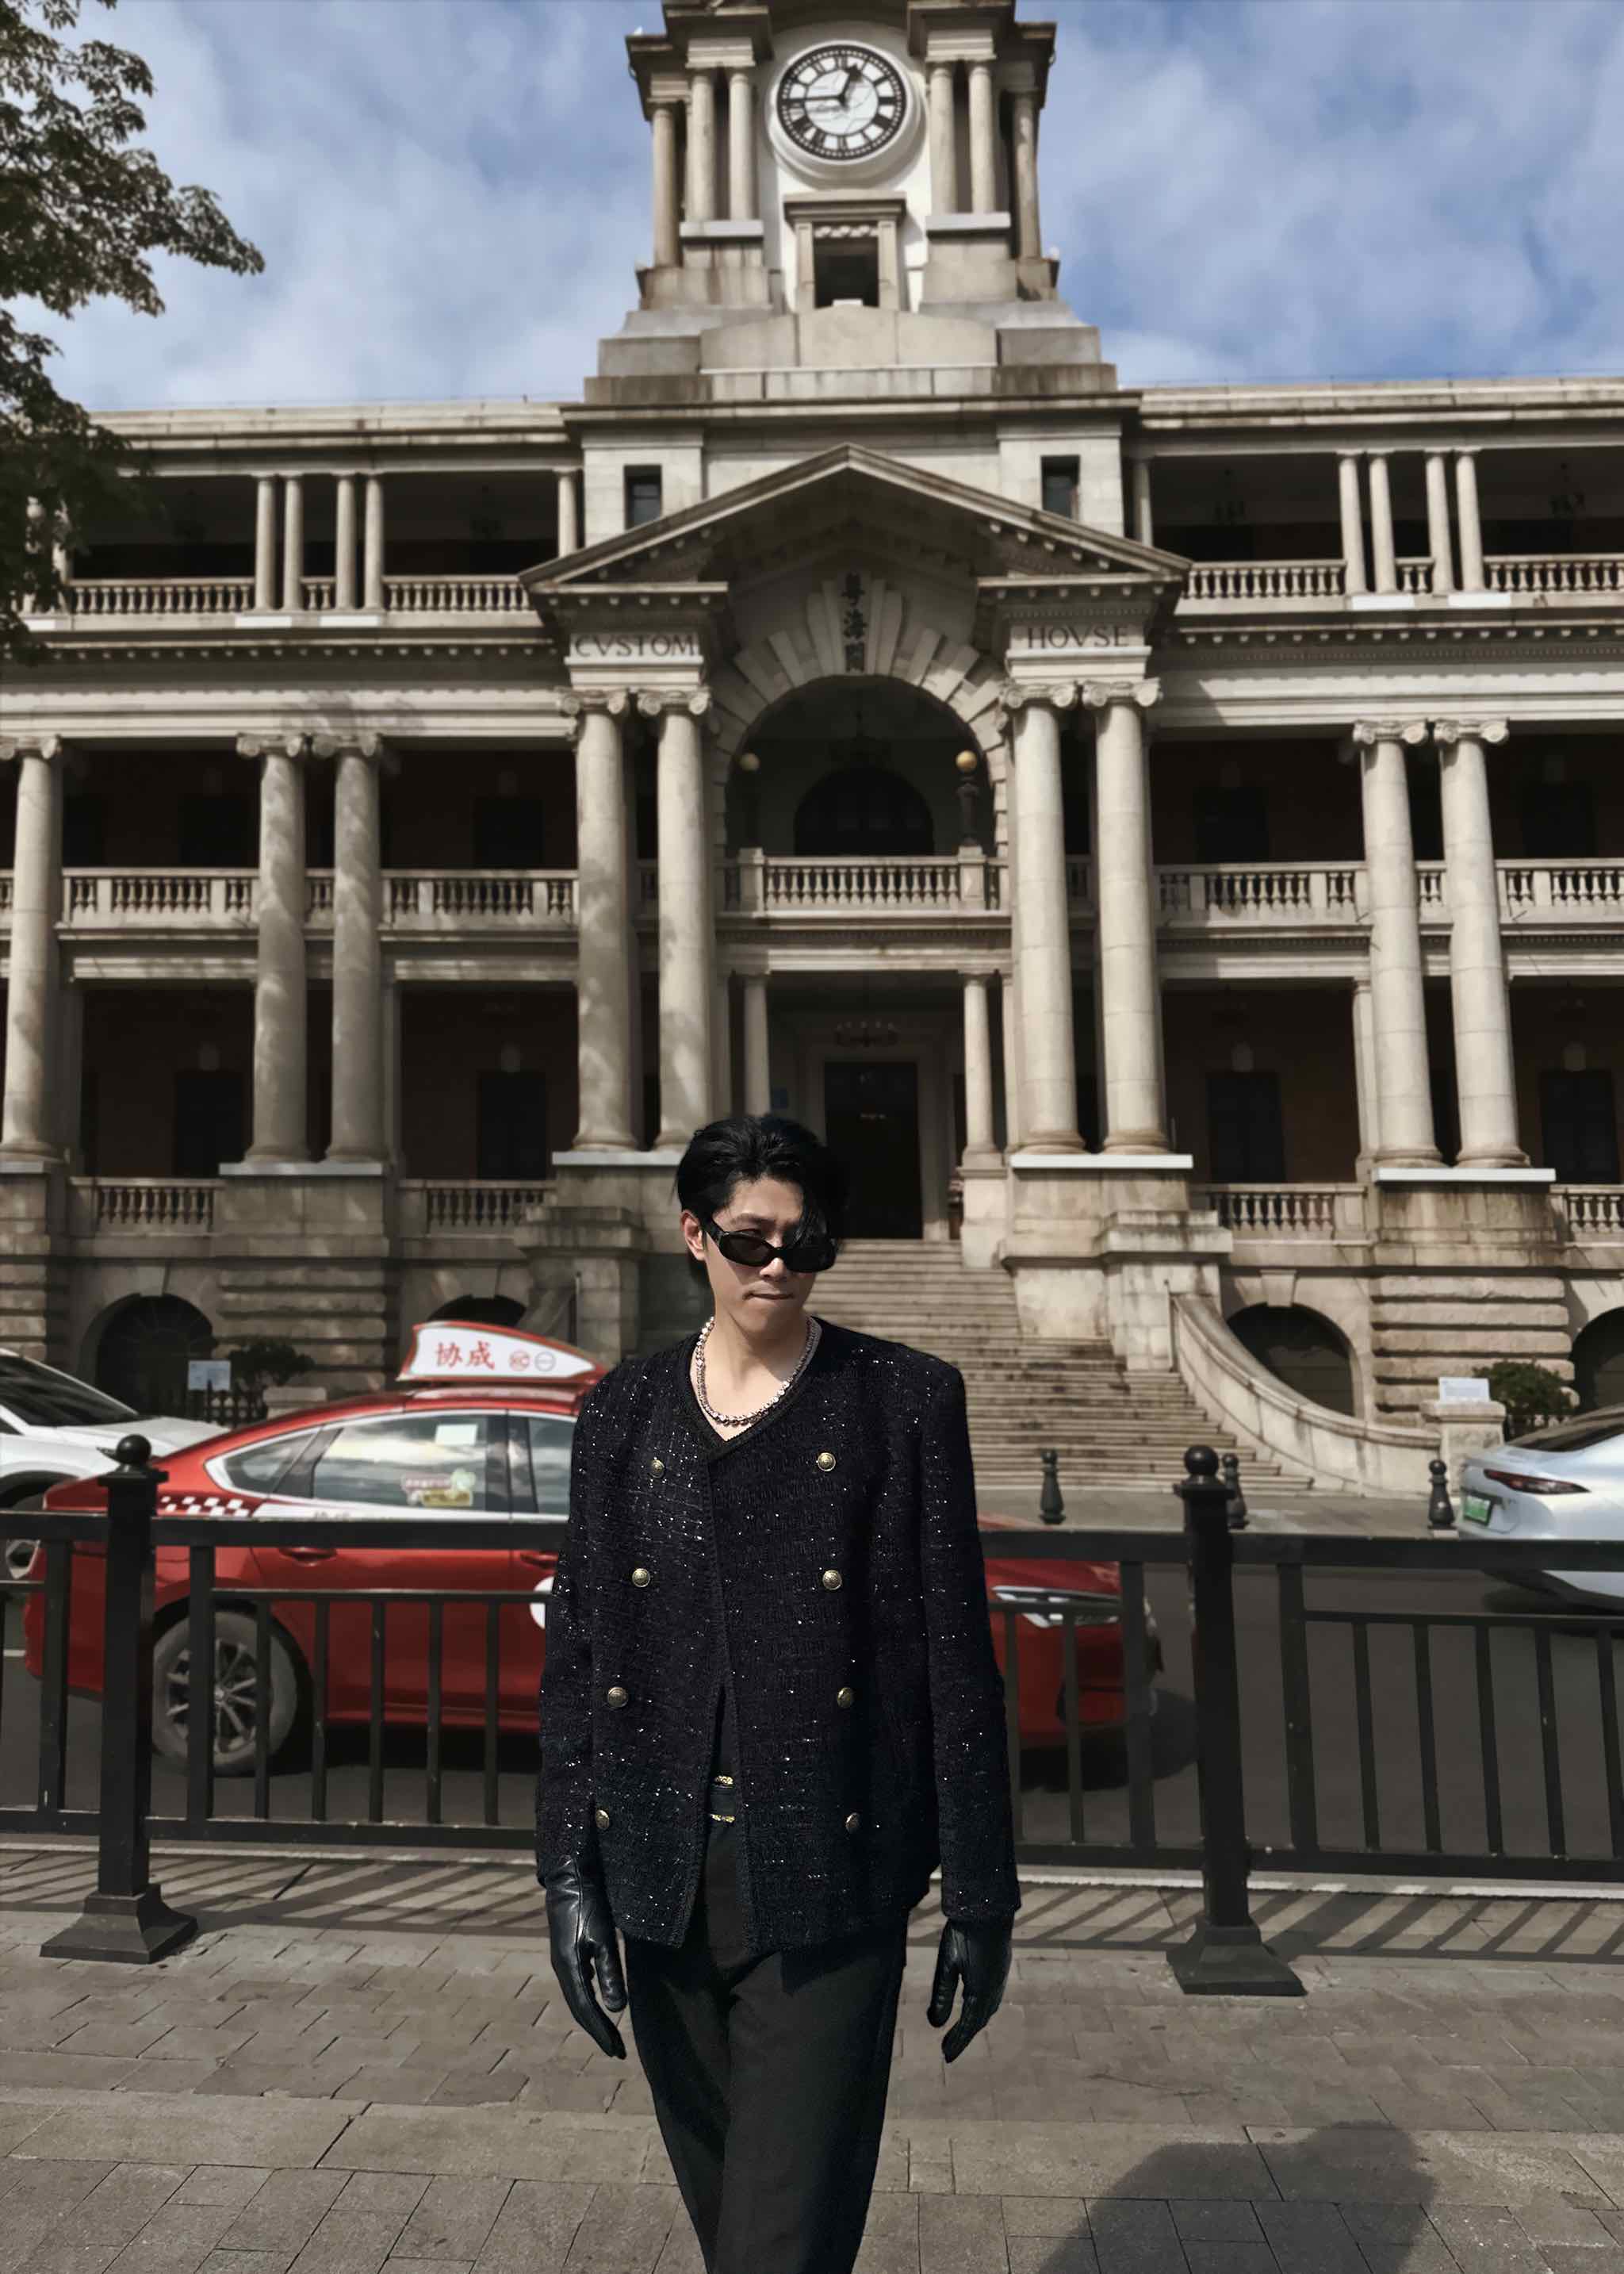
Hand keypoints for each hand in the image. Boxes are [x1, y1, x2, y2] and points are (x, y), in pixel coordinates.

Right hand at [544, 1857, 626, 2058]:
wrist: (570, 1876)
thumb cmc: (589, 1904)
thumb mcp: (602, 1938)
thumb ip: (610, 1973)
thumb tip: (617, 2010)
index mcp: (569, 1968)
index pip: (586, 2010)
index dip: (601, 2032)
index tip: (617, 2051)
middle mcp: (563, 1968)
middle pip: (580, 2008)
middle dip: (598, 2031)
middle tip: (617, 2051)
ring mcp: (563, 1960)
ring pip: (579, 1998)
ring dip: (594, 2017)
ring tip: (611, 2034)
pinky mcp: (567, 1952)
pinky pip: (579, 1985)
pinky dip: (591, 2000)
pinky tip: (602, 2002)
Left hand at [927, 1915, 1011, 2061]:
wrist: (989, 1908)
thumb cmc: (964, 1934)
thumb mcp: (947, 1964)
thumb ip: (942, 1995)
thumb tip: (935, 2025)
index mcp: (981, 1992)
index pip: (967, 2026)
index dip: (956, 2043)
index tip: (945, 2057)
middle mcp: (994, 1990)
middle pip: (979, 2022)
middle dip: (964, 2037)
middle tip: (948, 2050)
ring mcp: (1000, 1979)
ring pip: (988, 2011)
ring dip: (974, 2024)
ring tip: (961, 2034)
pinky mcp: (1001, 1969)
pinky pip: (993, 1998)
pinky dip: (982, 2010)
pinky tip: (976, 2007)